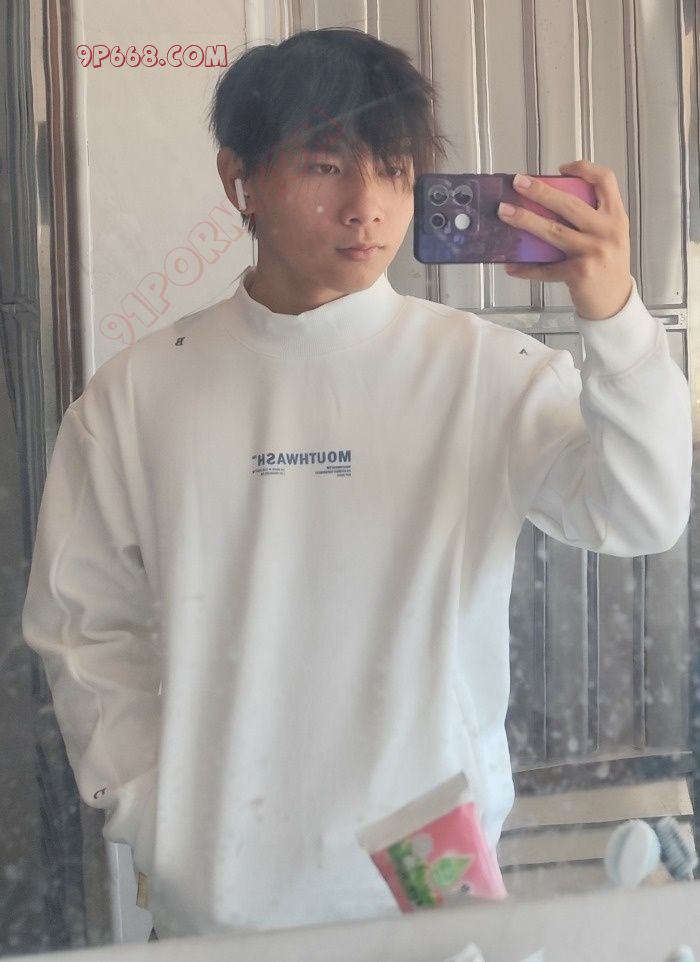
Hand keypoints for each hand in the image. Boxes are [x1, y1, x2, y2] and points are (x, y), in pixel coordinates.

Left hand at [498, 159, 633, 320]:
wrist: (614, 302)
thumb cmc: (606, 265)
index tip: (561, 168)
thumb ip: (588, 218)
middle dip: (540, 191)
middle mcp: (606, 231)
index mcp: (615, 216)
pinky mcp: (579, 272)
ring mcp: (593, 252)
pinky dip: (527, 268)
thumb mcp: (607, 235)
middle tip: (519, 183)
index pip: (605, 181)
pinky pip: (546, 268)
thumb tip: (544, 204)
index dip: (584, 169)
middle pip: (570, 204)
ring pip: (554, 231)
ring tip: (505, 213)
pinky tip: (511, 266)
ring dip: (525, 220)